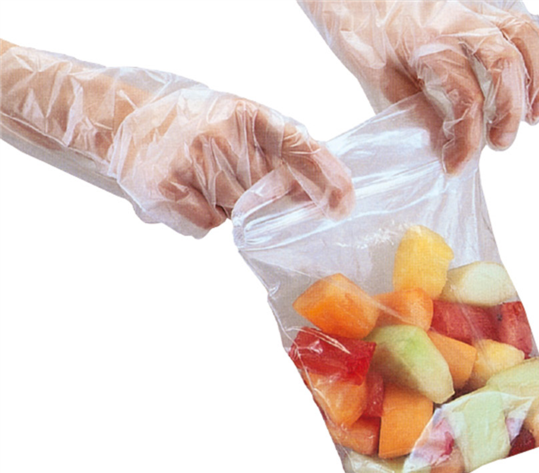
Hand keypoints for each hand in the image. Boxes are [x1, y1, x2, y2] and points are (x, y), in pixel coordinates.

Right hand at [109, 88, 354, 236]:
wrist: (127, 122)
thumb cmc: (191, 124)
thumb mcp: (235, 119)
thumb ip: (275, 147)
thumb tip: (319, 188)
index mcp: (245, 113)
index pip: (298, 146)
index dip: (324, 176)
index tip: (342, 202)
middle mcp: (221, 134)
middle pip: (266, 192)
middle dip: (259, 200)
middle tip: (229, 179)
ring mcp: (193, 161)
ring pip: (236, 213)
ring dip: (225, 207)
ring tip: (200, 181)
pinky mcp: (168, 188)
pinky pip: (207, 224)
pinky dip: (201, 218)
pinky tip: (184, 195)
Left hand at [299, 0, 538, 172]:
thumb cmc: (365, 38)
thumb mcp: (380, 83)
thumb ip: (416, 112)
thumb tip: (446, 146)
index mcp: (427, 46)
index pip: (464, 99)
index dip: (466, 141)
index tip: (457, 166)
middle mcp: (456, 22)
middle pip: (503, 65)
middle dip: (510, 111)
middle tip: (501, 144)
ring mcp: (473, 8)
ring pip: (523, 36)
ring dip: (537, 79)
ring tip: (534, 116)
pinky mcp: (481, 4)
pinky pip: (523, 22)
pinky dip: (538, 53)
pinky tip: (535, 82)